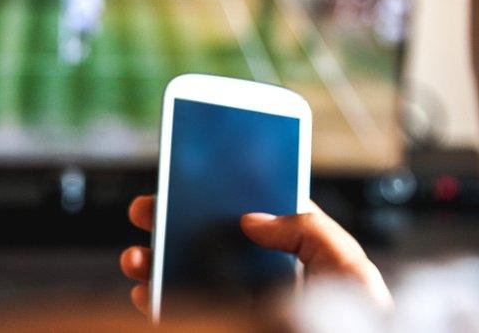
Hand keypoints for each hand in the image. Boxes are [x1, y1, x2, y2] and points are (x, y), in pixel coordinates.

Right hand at [119, 196, 391, 314]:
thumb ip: (307, 230)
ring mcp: (237, 307)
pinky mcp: (221, 323)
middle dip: (170, 222)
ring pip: (185, 277)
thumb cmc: (359, 325)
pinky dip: (154, 300)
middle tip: (147, 209)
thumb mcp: (347, 265)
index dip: (217, 194)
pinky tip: (146, 292)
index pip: (250, 217)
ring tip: (136, 257)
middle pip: (206, 242)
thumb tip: (251, 219)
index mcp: (292, 257)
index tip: (188, 177)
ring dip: (153, 262)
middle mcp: (261, 281)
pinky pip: (180, 312)